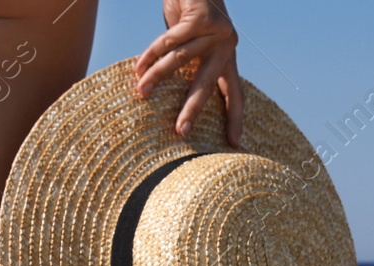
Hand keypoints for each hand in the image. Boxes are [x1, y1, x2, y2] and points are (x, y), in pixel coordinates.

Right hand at [134, 0, 243, 146]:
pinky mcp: (199, 19)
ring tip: (141, 92)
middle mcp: (226, 47)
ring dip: (157, 76)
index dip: (236, 119)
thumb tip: (182, 98)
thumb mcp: (197, 43)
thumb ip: (194, 65)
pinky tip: (138, 66)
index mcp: (228, 59)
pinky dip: (151, 53)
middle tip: (181, 132)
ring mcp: (214, 32)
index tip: (235, 143)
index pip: (236, 95)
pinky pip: (169, 40)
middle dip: (193, 110)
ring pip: (180, 60)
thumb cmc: (190, 14)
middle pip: (208, 85)